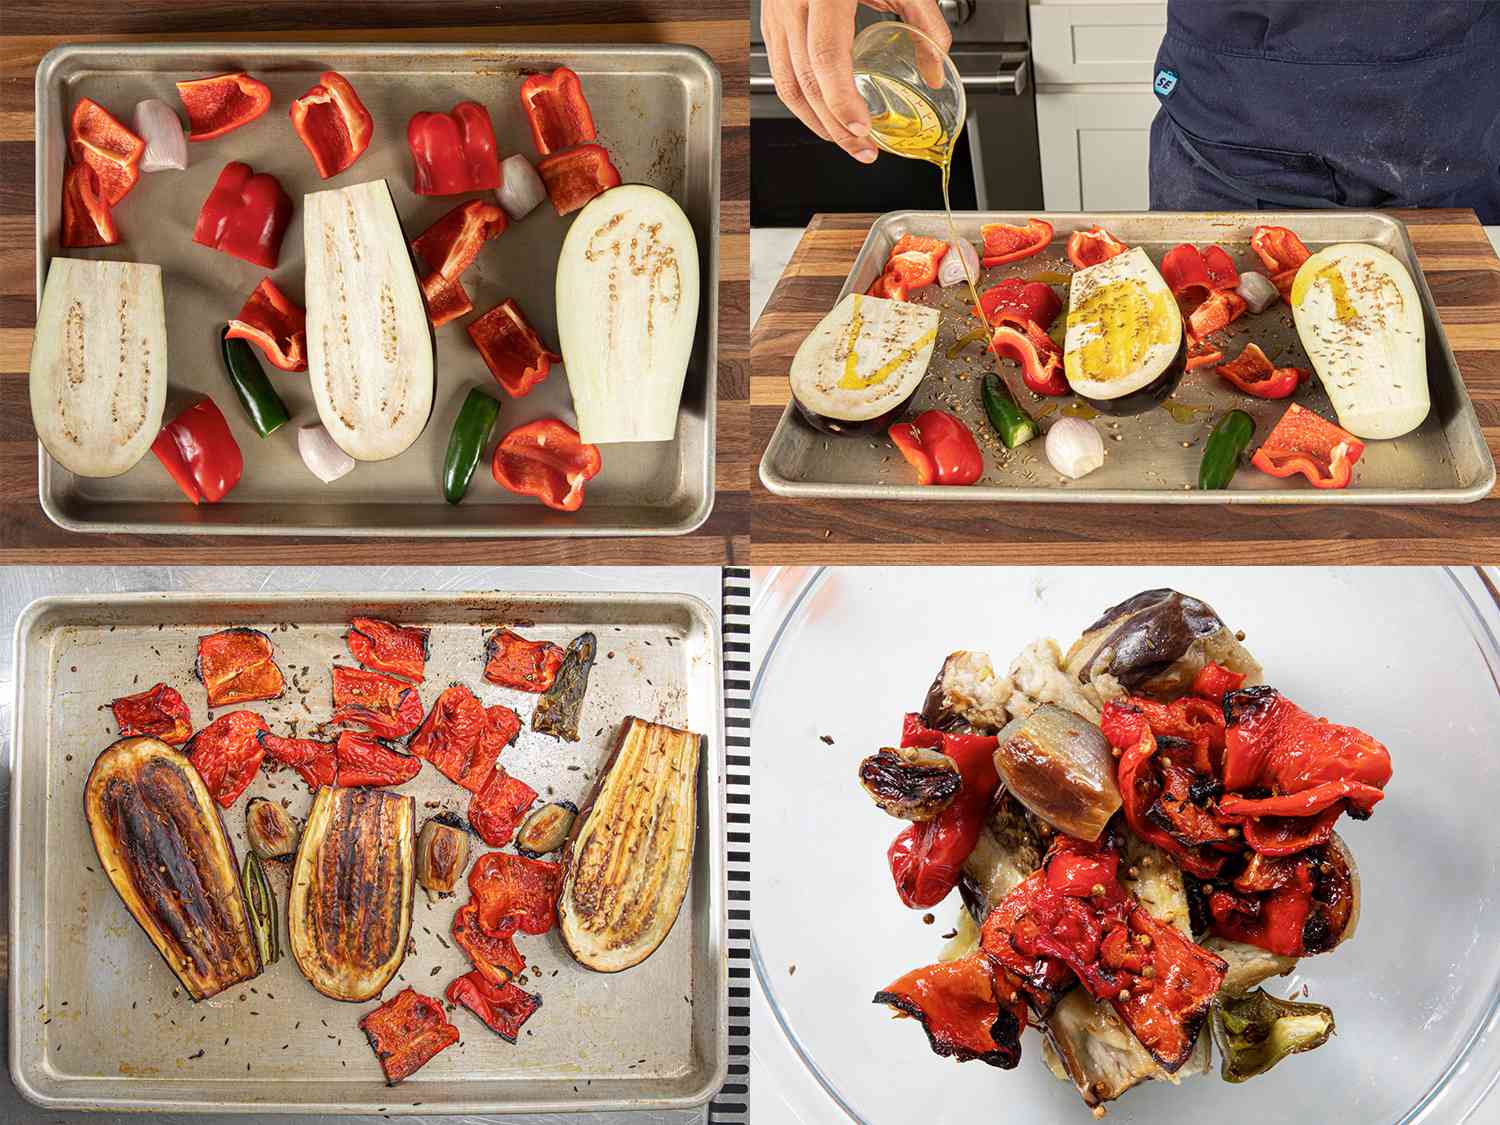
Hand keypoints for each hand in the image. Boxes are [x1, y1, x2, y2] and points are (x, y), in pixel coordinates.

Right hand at [761, 0, 952, 162]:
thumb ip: (924, 21)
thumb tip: (936, 67)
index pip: (826, 58)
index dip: (842, 101)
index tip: (863, 129)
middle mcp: (793, 2)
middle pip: (804, 80)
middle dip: (833, 125)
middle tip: (862, 150)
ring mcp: (776, 11)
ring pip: (785, 83)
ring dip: (814, 121)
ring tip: (844, 142)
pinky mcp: (771, 18)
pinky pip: (780, 69)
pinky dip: (802, 98)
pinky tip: (824, 113)